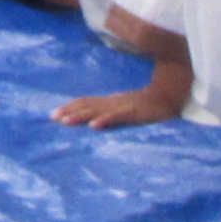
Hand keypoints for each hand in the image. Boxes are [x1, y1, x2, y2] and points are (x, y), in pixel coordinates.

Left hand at [55, 64, 193, 129]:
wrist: (168, 96)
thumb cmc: (143, 105)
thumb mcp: (122, 108)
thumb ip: (107, 111)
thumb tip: (89, 118)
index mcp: (108, 101)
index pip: (85, 102)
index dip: (69, 107)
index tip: (53, 115)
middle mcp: (112, 101)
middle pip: (87, 105)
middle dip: (70, 111)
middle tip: (52, 118)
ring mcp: (123, 106)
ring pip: (98, 110)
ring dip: (81, 116)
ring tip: (66, 122)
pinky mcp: (134, 113)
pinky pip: (118, 117)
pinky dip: (105, 120)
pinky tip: (94, 126)